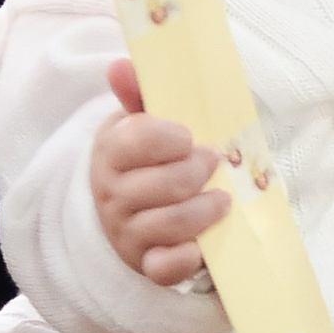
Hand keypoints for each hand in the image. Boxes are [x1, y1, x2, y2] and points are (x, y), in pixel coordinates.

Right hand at [89, 57, 228, 287]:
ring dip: (206, 210)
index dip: (168, 138)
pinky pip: (165, 268)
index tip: (188, 136)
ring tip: (223, 198)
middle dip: (198, 171)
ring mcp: (127, 233)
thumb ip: (138, 94)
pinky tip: (203, 245)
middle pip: (164, 185)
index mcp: (110, 153)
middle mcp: (112, 195)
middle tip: (215, 162)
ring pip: (171, 224)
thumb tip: (121, 65)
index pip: (134, 142)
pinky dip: (188, 258)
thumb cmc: (144, 161)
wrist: (127, 212)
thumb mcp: (137, 124)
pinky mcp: (145, 265)